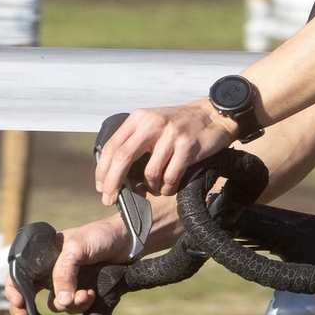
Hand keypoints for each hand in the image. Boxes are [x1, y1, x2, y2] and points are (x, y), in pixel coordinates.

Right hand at [2, 217, 131, 314]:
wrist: (129, 240)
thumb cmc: (100, 235)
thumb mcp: (76, 248)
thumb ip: (64, 273)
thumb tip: (61, 302)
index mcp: (44, 256)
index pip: (20, 275)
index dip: (14, 291)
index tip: (19, 303)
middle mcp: (52, 271)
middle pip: (30, 295)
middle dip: (28, 310)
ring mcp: (68, 282)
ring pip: (56, 304)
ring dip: (67, 305)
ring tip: (84, 294)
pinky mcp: (82, 291)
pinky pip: (74, 307)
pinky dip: (81, 304)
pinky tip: (91, 294)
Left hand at [95, 99, 235, 204]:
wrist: (213, 115)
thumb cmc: (180, 124)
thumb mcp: (153, 123)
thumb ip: (135, 141)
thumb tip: (115, 173)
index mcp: (139, 118)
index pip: (112, 146)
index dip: (102, 170)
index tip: (101, 187)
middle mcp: (152, 124)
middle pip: (123, 158)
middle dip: (113, 183)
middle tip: (110, 199)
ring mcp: (171, 135)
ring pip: (149, 172)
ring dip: (149, 187)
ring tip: (154, 188)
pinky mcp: (188, 147)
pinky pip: (170, 177)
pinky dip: (166, 188)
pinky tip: (168, 188)